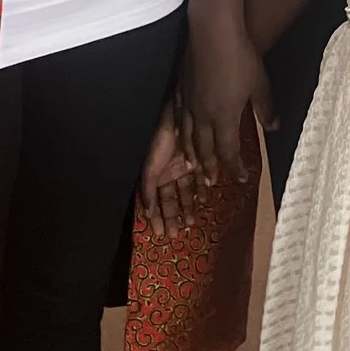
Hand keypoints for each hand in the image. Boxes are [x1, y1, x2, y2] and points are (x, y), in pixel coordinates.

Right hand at [140, 107, 202, 237]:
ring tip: (191, 222)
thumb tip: (147, 214)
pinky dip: (200, 190)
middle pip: (169, 200)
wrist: (175, 116)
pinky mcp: (195, 161)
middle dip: (172, 217)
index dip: (157, 217)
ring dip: (187, 207)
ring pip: (184, 192)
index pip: (155, 202)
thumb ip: (148, 191)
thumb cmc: (160, 141)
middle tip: (176, 234)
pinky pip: (198, 180)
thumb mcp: (150, 168)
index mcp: (154, 176)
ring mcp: (181, 168)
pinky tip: (203, 200)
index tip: (160, 234)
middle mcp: (167, 174)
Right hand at [179, 17, 275, 184]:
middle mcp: (203, 116)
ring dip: (191, 153)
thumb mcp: (260, 84)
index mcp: (224, 118)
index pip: (228, 151)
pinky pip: (176, 118)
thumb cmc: (240, 56)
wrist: (213, 31)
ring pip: (186, 136)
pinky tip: (178, 132)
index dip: (235, 167)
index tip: (241, 177)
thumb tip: (273, 127)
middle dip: (209, 167)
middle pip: (204, 149)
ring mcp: (188, 102)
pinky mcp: (179, 88)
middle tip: (210, 180)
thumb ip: (265, 109)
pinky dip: (179, 131)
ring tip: (191, 164)